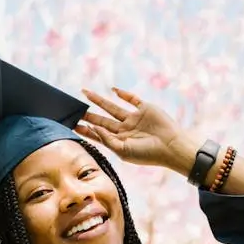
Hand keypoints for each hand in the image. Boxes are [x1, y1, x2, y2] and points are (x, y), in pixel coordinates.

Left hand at [76, 87, 196, 173]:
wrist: (171, 146)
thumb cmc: (148, 154)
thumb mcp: (123, 151)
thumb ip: (107, 140)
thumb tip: (92, 127)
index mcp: (120, 142)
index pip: (98, 134)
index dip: (85, 129)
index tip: (72, 124)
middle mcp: (125, 130)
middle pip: (102, 120)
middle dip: (88, 114)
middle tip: (74, 108)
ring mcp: (134, 119)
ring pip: (112, 108)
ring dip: (99, 101)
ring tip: (85, 93)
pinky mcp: (145, 109)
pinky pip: (132, 99)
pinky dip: (123, 94)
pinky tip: (113, 90)